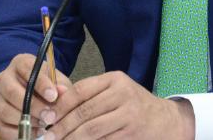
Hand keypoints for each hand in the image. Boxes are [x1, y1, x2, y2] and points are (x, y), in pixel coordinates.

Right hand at [0, 53, 71, 138]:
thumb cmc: (47, 85)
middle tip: (49, 116)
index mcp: (20, 63)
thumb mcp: (57, 81)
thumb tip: (62, 91)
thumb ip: (60, 85)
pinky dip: (19, 133)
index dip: (40, 83)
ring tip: (43, 124)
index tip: (53, 96)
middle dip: (32, 106)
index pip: (27, 69)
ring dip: (26, 120)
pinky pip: (2, 127)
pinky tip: (36, 132)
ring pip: (5, 110)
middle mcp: (4, 78)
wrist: (37, 95)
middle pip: (11, 91)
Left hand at [43, 71, 194, 139]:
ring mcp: (128, 113)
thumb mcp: (115, 93)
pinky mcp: (131, 130)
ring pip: (91, 128)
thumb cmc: (134, 106)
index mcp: (114, 79)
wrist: (166, 121)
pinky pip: (102, 139)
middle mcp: (122, 93)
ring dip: (71, 138)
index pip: (80, 90)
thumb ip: (90, 96)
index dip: (61, 106)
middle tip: (48, 136)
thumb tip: (55, 108)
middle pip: (84, 111)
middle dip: (62, 126)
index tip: (47, 118)